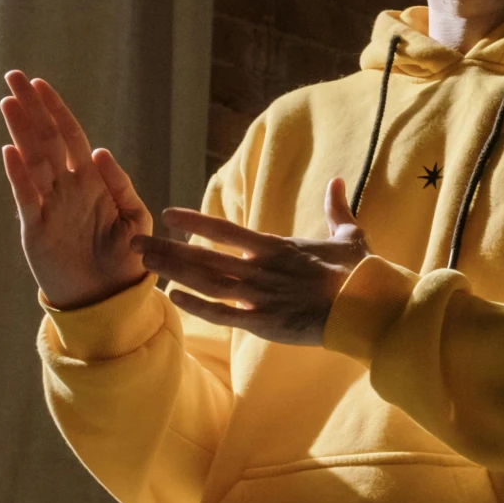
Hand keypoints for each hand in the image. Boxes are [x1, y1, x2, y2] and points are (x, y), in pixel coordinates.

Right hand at [0, 70, 151, 309]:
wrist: (109, 300)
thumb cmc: (127, 261)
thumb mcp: (135, 221)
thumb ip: (121, 186)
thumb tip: (101, 151)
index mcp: (92, 182)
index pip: (71, 137)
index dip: (57, 111)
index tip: (41, 84)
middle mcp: (67, 187)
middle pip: (45, 139)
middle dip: (31, 108)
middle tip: (13, 76)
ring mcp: (48, 205)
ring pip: (31, 160)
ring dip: (20, 131)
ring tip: (7, 101)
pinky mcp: (35, 227)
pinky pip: (26, 196)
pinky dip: (18, 174)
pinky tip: (9, 151)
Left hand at [136, 178, 370, 345]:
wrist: (368, 307)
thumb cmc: (361, 273)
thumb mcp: (349, 235)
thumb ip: (337, 208)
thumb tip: (338, 180)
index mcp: (277, 248)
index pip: (227, 230)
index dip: (196, 222)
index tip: (168, 215)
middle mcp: (261, 269)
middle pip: (206, 256)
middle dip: (169, 249)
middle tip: (135, 243)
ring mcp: (260, 296)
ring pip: (207, 282)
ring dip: (174, 272)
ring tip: (144, 264)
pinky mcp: (265, 322)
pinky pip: (224, 314)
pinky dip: (198, 307)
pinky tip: (174, 298)